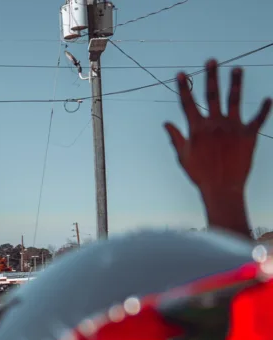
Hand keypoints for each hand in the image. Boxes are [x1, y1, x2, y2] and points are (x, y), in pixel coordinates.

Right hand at [165, 61, 270, 236]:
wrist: (222, 188)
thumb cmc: (200, 174)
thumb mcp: (183, 156)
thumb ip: (176, 137)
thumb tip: (167, 123)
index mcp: (197, 129)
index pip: (188, 103)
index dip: (184, 88)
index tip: (181, 73)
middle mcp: (215, 124)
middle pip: (212, 95)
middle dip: (212, 76)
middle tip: (212, 60)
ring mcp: (233, 128)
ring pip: (234, 100)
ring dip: (236, 83)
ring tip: (237, 69)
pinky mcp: (249, 135)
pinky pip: (258, 119)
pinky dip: (264, 109)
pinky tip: (269, 99)